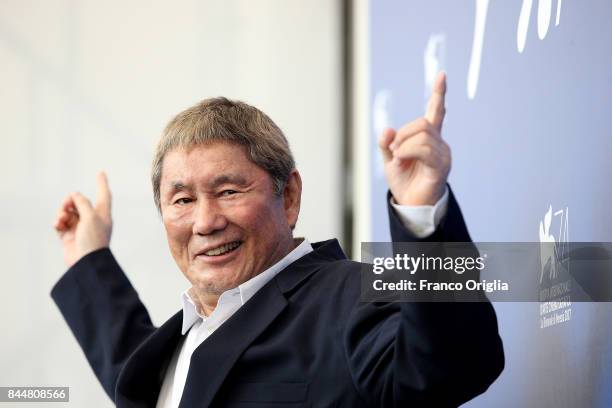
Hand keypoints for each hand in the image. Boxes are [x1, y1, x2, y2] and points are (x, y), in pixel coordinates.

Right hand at [53, 171, 112, 266]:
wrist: (86, 263)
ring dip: (62, 212)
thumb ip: (83, 202)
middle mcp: (92, 219)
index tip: (101, 172)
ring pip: (68, 212)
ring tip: (61, 218)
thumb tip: (75, 195)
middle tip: (67, 205)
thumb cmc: (93, 239)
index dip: (102, 183)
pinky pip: (61, 223)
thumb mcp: (91, 216)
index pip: (104, 195)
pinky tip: (57, 224)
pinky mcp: (69, 236)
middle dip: (70, 200)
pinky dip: (58, 221)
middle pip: (80, 202)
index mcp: (103, 214)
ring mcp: (80, 228)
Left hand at [378, 71, 450, 205]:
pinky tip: (401, 159)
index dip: (438, 94)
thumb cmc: (404, 182)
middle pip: (422, 123)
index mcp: (429, 138)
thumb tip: (388, 130)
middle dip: (403, 133)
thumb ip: (388, 143)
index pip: (436, 111)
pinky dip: (408, 151)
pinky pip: (424, 149)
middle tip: (394, 150)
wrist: (410, 204)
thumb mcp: (390, 159)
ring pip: (422, 135)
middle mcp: (439, 144)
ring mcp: (442, 154)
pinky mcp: (440, 166)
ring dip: (403, 144)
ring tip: (398, 158)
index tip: (442, 75)